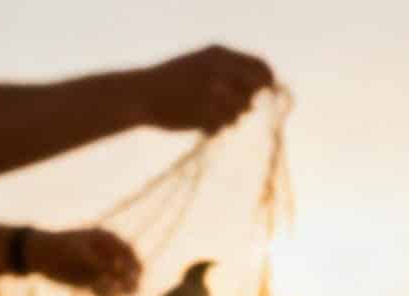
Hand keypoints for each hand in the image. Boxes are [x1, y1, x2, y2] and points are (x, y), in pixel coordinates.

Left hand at [27, 228, 140, 295]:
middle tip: (128, 289)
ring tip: (111, 292)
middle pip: (126, 270)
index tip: (135, 275)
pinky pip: (104, 290)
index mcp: (108, 241)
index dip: (133, 264)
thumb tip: (111, 277)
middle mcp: (107, 255)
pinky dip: (104, 293)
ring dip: (120, 290)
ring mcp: (100, 269)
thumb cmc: (60, 248)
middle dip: (129, 280)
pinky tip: (93, 291)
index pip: (128, 253)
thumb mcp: (78, 253)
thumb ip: (96, 265)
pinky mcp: (92, 282)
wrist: (40, 255)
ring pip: (118, 282)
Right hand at [133, 46, 277, 133]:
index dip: (267, 81)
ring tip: (204, 112)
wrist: (140, 94)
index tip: (266, 92)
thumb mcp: (201, 64)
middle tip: (224, 105)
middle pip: (253, 93)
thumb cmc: (172, 80)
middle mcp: (220, 72)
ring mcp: (213, 95)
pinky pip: (222, 127)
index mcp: (220, 55)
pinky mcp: (205, 116)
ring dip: (227, 116)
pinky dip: (213, 127)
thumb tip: (263, 89)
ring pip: (240, 112)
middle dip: (244, 102)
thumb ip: (231, 72)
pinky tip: (195, 120)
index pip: (261, 68)